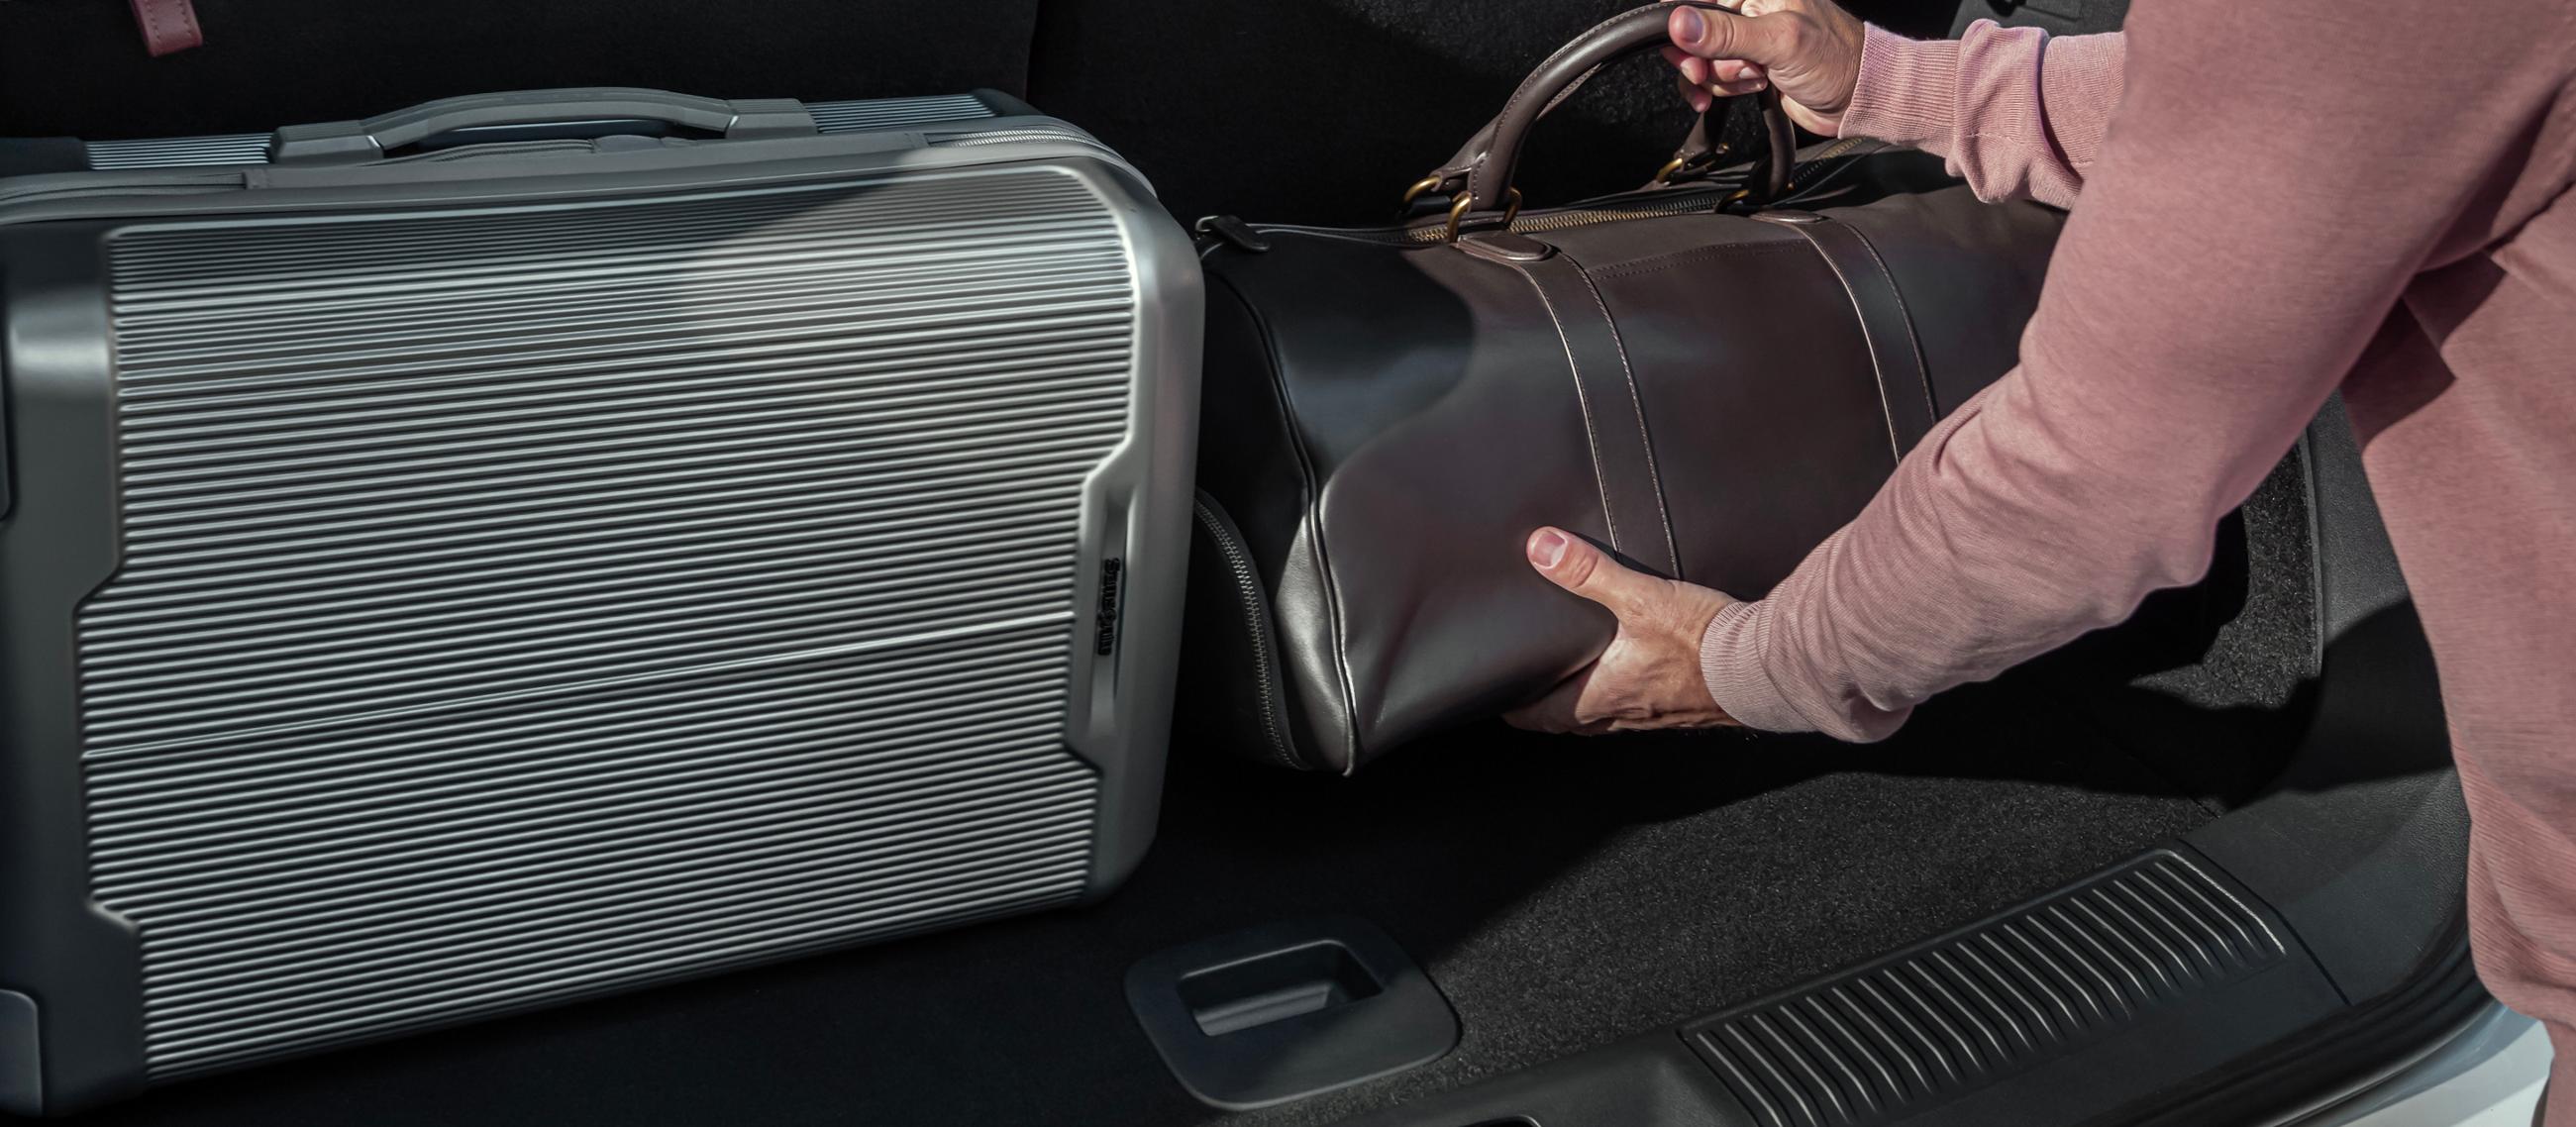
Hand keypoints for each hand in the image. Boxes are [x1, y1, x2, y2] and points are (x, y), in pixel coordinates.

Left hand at [1504, 528, 1744, 734]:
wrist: (1766, 667)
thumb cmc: (1705, 642)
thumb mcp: (1641, 597)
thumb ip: (1590, 572)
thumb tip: (1543, 549)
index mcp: (1603, 695)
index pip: (1544, 716)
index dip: (1519, 710)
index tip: (1503, 702)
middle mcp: (1626, 713)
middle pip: (1573, 722)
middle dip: (1551, 709)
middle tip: (1535, 692)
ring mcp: (1658, 716)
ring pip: (1609, 718)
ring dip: (1590, 704)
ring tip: (1581, 682)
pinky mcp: (1687, 709)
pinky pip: (1647, 710)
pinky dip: (1631, 697)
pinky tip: (1642, 675)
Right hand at [1661, 0, 1867, 135]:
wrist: (1857, 97)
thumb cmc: (1836, 59)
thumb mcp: (1779, 42)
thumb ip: (1727, 33)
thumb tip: (1679, 22)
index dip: (1682, 22)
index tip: (1683, 46)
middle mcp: (1748, 8)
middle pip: (1693, 30)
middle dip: (1701, 57)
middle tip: (1708, 72)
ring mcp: (1746, 38)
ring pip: (1701, 57)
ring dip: (1720, 77)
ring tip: (1755, 78)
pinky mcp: (1746, 65)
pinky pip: (1713, 76)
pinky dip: (1720, 88)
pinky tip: (1746, 90)